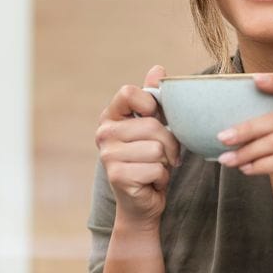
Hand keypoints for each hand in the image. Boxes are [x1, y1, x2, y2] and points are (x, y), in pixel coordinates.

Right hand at [95, 65, 180, 228]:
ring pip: (157, 148)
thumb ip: (154, 99)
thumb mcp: (153, 127)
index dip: (150, 104)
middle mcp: (104, 134)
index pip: (129, 92)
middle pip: (152, 125)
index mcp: (110, 117)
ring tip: (155, 168)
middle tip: (163, 155)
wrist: (141, 203)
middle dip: (169, 143)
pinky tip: (150, 182)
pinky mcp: (118, 176)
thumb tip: (158, 69)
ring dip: (165, 162)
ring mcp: (108, 156)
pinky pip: (157, 168)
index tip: (155, 118)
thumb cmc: (149, 160)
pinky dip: (161, 178)